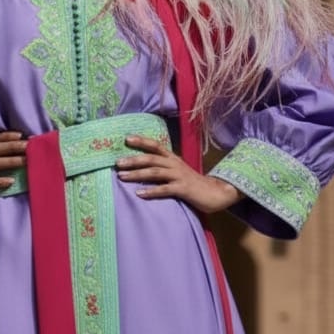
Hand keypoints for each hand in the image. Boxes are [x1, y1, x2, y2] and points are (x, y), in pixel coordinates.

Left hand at [116, 134, 244, 213]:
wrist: (215, 192)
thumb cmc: (192, 182)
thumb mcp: (177, 170)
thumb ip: (163, 167)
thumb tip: (141, 166)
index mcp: (172, 158)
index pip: (155, 146)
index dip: (141, 141)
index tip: (126, 139)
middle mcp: (174, 164)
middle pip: (151, 159)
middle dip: (133, 160)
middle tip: (117, 163)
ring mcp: (179, 176)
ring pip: (155, 173)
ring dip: (137, 174)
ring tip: (122, 176)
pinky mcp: (183, 189)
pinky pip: (164, 189)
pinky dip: (151, 191)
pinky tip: (139, 193)